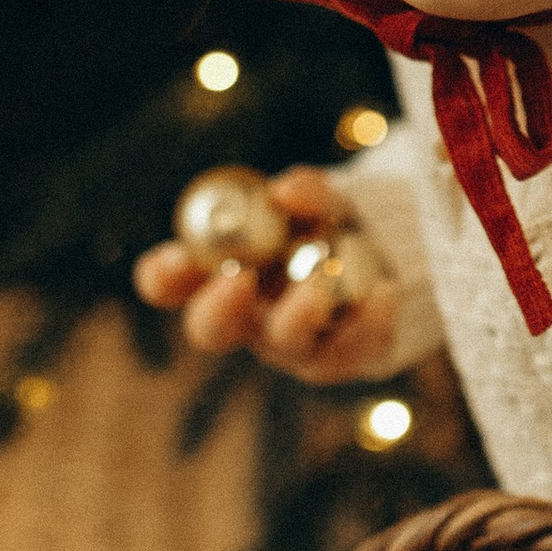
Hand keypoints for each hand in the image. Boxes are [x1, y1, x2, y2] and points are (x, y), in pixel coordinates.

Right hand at [132, 167, 404, 381]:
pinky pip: (347, 350)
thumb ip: (306, 191)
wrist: (388, 262)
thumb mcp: (322, 199)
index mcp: (221, 273)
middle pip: (211, 330)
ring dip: (298, 314)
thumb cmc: (330, 224)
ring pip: (283, 342)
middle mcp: (247, 317)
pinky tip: (384, 293)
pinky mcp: (339, 359)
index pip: (170, 284)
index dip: (163, 276)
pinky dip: (367, 320)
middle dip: (218, 308)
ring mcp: (291, 345)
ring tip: (319, 285)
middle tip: (239, 279)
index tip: (177, 258)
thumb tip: (282, 192)